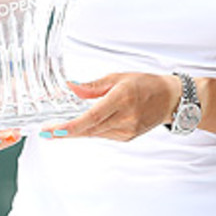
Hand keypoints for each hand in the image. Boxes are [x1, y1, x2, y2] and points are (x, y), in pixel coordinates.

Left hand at [41, 73, 179, 140]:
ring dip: (77, 130)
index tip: (52, 129)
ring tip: (61, 126)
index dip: (70, 126)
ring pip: (94, 133)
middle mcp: (125, 117)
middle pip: (88, 129)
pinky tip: (88, 123)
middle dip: (65, 131)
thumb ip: (93, 86)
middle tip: (46, 131)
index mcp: (122, 98)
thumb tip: (71, 87)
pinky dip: (92, 130)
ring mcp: (127, 130)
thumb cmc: (146, 84)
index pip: (91, 117)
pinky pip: (103, 135)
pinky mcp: (127, 137)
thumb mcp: (118, 77)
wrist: (169, 99)